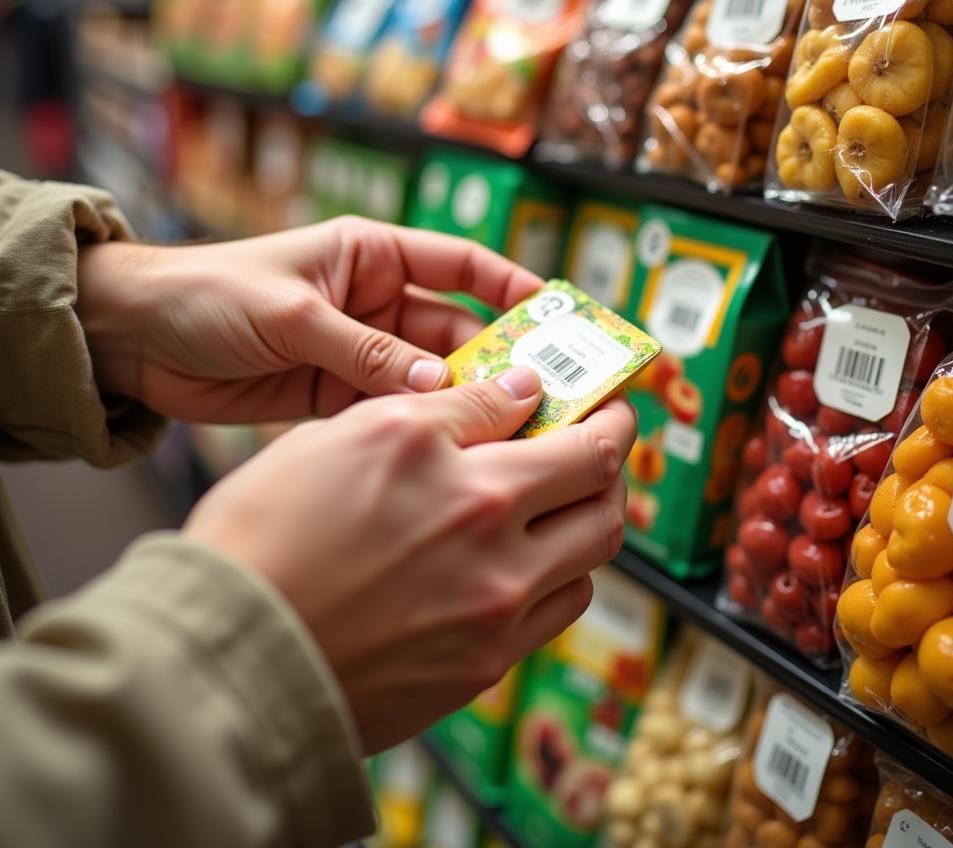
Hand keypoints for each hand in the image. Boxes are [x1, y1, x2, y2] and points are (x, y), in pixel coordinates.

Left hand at [76, 217, 541, 421]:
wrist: (133, 340)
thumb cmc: (207, 293)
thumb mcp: (292, 314)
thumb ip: (363, 350)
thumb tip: (439, 383)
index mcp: (370, 255)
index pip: (460, 264)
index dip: (510, 288)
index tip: (556, 318)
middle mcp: (373, 302)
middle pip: (454, 329)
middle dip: (496, 359)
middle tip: (541, 395)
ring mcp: (358, 352)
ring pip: (429, 376)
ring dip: (461, 399)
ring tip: (506, 429)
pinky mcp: (335, 395)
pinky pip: (390, 410)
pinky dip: (416, 427)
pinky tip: (445, 449)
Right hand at [184, 368, 635, 752]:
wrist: (230, 656)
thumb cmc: (266, 536)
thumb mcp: (348, 434)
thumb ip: (448, 410)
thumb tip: (517, 392)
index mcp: (464, 476)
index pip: (575, 436)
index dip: (604, 410)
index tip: (609, 401)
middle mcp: (492, 544)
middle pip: (603, 495)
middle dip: (614, 459)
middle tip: (602, 439)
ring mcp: (494, 614)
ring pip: (591, 559)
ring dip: (591, 520)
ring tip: (562, 499)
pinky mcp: (481, 669)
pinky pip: (555, 615)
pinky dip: (558, 577)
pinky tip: (523, 561)